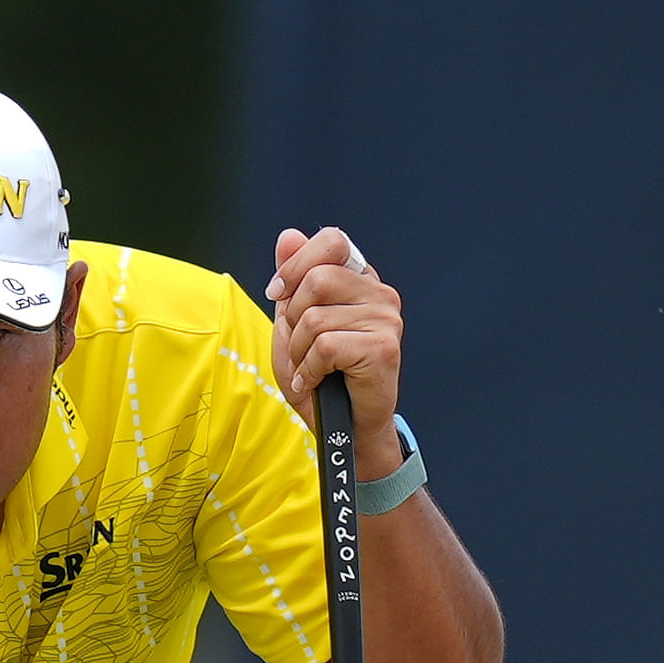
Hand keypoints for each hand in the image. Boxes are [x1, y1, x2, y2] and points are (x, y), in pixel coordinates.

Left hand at [266, 226, 405, 472]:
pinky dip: (309, 370)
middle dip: (293, 317)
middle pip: (318, 278)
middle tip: (300, 345)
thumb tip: (287, 235)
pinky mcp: (383, 347)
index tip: (277, 294)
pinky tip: (315, 382)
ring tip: (310, 368)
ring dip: (299, 350)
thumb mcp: (293, 325)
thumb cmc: (320, 378)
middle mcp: (379, 293)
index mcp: (360, 279)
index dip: (296, 265)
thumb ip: (292, 281)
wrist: (345, 427)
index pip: (332, 240)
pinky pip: (326, 347)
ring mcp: (386, 319)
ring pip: (316, 317)